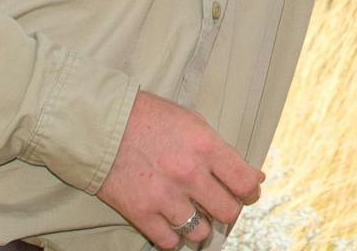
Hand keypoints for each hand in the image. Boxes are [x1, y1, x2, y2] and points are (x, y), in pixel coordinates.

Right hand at [97, 90, 263, 246]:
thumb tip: (253, 177)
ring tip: (193, 212)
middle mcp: (189, 174)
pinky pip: (169, 242)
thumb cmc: (151, 118)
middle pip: (227, 212)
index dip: (251, 192)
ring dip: (200, 225)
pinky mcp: (141, 213)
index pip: (244, 183)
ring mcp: (164, 196)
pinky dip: (173, 236)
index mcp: (206, 146)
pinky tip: (171, 222)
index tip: (247, 193)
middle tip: (219, 204)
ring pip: (200, 232)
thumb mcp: (194, 123)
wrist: (103, 125)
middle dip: (227, 210)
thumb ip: (222, 151)